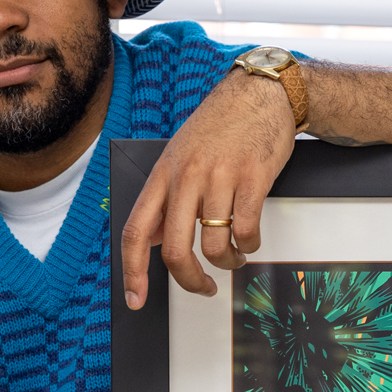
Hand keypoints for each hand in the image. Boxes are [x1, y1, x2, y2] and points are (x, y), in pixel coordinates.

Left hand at [120, 71, 297, 308]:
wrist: (259, 94)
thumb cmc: (220, 126)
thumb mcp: (180, 157)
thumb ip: (167, 198)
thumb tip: (155, 240)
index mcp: (163, 175)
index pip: (136, 232)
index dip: (132, 272)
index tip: (136, 298)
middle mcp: (186, 177)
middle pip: (175, 250)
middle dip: (190, 281)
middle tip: (203, 288)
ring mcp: (219, 177)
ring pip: (214, 246)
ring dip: (227, 263)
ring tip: (234, 257)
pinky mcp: (252, 178)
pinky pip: (247, 230)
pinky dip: (250, 245)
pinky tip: (250, 240)